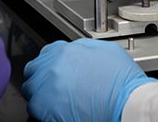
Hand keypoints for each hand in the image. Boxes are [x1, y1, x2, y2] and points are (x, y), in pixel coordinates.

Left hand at [22, 39, 156, 121]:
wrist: (127, 103)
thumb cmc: (122, 81)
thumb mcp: (105, 49)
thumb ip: (83, 47)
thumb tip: (74, 50)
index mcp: (66, 51)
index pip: (45, 53)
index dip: (49, 62)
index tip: (53, 70)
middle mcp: (54, 67)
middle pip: (33, 70)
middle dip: (41, 76)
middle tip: (52, 85)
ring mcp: (49, 88)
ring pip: (30, 88)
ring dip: (39, 92)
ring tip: (54, 99)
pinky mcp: (48, 109)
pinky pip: (33, 107)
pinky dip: (41, 109)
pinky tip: (55, 110)